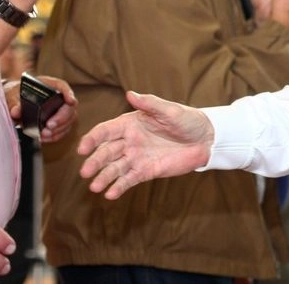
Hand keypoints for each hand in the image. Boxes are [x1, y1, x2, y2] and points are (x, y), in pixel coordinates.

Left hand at [3, 75, 77, 141]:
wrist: (13, 102)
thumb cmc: (15, 94)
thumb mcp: (12, 96)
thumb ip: (14, 103)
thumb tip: (15, 111)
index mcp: (49, 86)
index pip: (63, 87)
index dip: (69, 93)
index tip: (70, 101)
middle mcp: (58, 97)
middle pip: (68, 106)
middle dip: (61, 118)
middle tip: (50, 126)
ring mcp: (60, 110)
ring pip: (69, 119)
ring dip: (59, 129)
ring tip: (44, 134)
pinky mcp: (58, 121)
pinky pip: (63, 129)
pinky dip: (55, 135)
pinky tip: (45, 137)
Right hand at [77, 90, 213, 199]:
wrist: (206, 139)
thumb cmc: (188, 120)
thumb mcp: (170, 110)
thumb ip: (150, 104)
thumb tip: (130, 94)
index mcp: (130, 124)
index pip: (105, 131)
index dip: (92, 139)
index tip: (82, 149)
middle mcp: (129, 141)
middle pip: (106, 152)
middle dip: (94, 162)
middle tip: (85, 172)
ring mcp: (136, 157)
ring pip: (115, 168)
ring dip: (103, 177)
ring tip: (94, 187)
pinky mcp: (146, 171)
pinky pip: (129, 179)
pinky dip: (119, 187)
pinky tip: (110, 194)